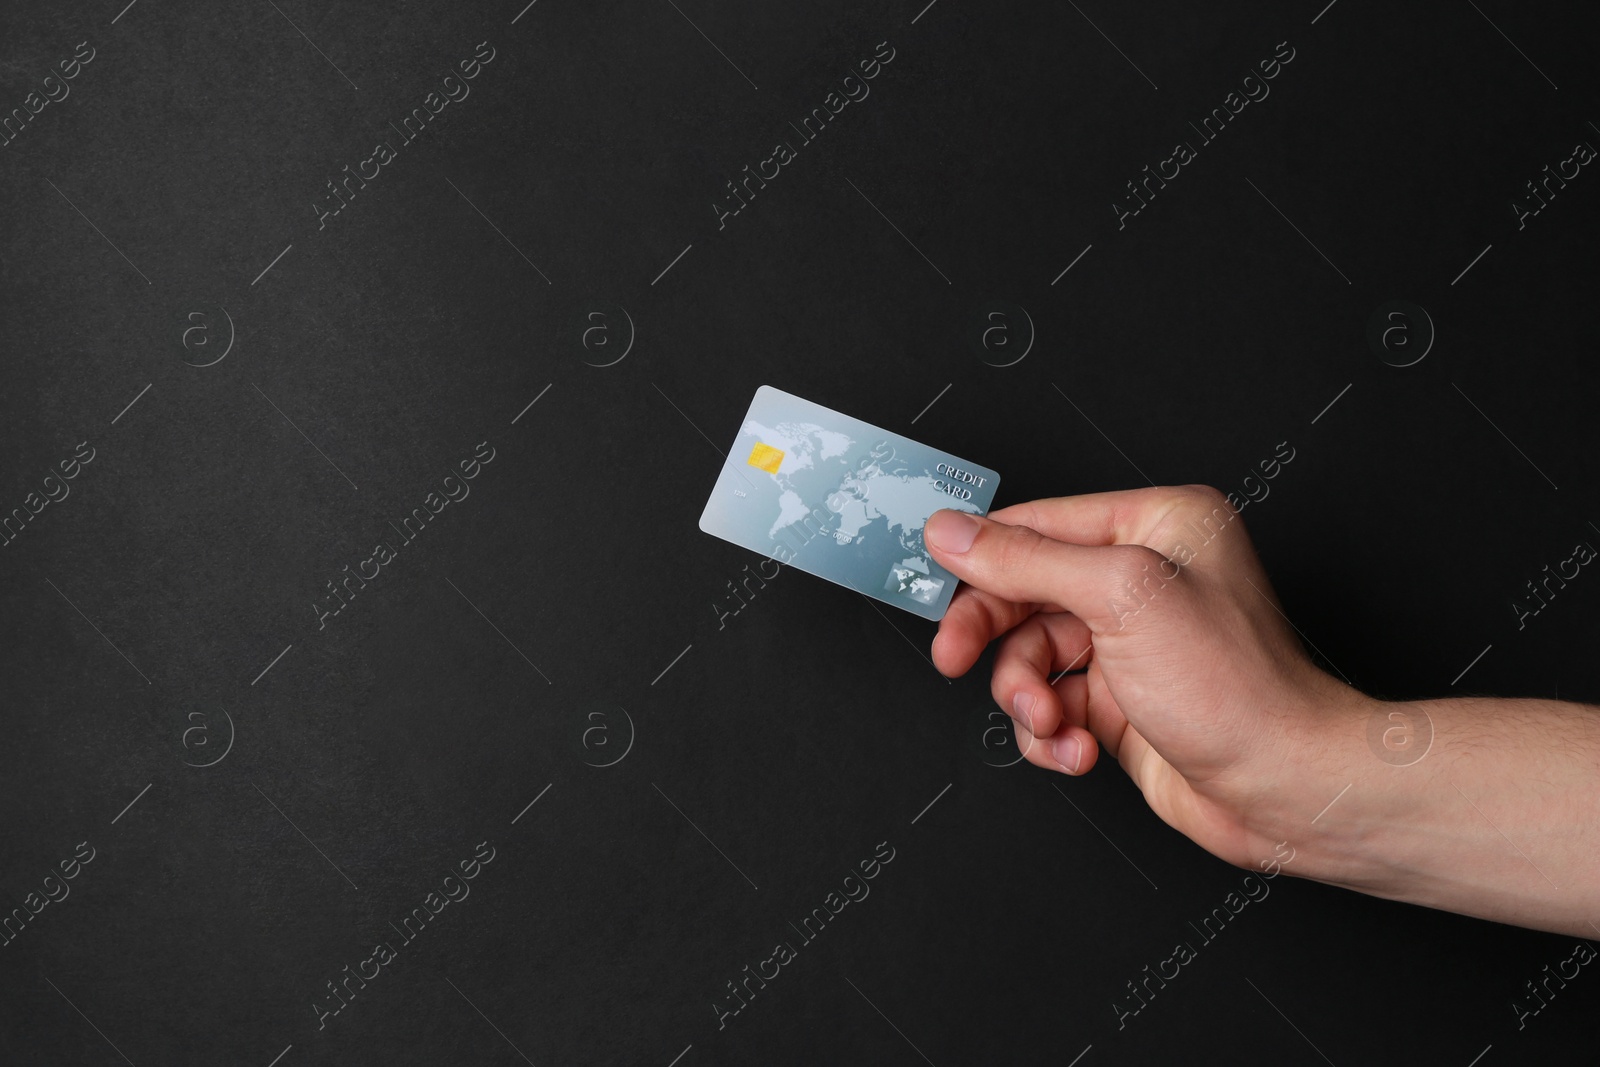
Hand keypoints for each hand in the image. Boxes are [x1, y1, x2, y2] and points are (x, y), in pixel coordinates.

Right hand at [925, 486, 1365, 868]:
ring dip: (1027, 697)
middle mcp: (1142, 577)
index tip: (932, 583)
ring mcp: (1130, 643)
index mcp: (1156, 525)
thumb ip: (1025, 560)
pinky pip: (1050, 704)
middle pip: (1023, 591)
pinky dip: (1050, 732)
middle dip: (992, 635)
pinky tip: (1075, 750)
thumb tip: (952, 532)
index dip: (981, 556)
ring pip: (1029, 656)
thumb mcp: (1118, 597)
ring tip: (1051, 723)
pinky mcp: (1120, 702)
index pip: (1039, 524)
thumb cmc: (1237, 687)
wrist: (1285, 789)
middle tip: (955, 660)